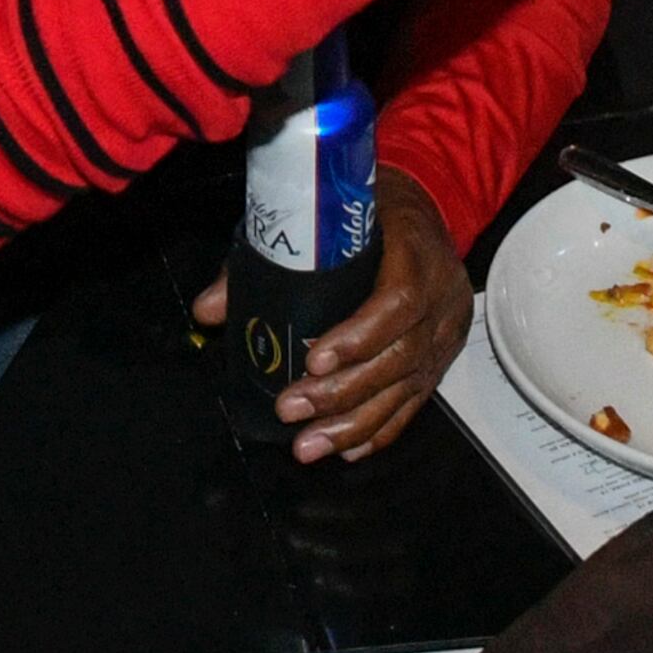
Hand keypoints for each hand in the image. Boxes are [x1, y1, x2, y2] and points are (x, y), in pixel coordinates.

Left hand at [190, 164, 469, 459]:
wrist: (434, 203)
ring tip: (308, 445)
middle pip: (398, 358)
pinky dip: (380, 430)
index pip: (398, 302)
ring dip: (354, 424)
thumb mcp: (329, 215)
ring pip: (405, 390)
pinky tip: (348, 449)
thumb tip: (208, 309)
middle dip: (342, 393)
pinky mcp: (442, 358)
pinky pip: (414, 402)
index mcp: (417, 254)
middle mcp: (440, 300)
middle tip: (291, 410)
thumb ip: (268, 258)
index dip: (358, 336)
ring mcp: (444, 334)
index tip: (312, 360)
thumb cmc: (374, 207)